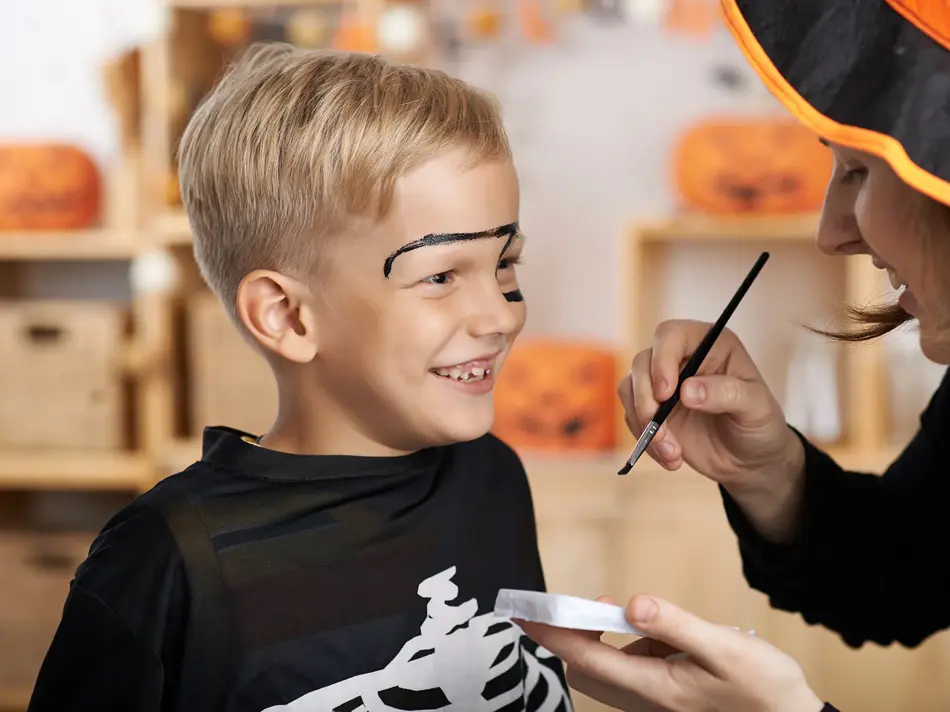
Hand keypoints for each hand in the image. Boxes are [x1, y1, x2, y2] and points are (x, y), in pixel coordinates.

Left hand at [518, 595, 823, 711]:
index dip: (551, 632)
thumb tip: (631, 604)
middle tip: (594, 605)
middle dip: (576, 634)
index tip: (522, 612)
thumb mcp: (726, 649)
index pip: (586, 657)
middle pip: (586, 669)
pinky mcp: (664, 700)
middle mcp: (645, 702)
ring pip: (606, 671)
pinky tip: (666, 638)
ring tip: (641, 618)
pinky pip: (630, 671)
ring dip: (608, 640)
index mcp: (655, 689)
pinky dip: (632, 649)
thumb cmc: (764, 688)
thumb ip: (676, 625)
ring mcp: (653, 704)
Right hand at [618, 319, 804, 497]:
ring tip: (672, 452)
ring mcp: (663, 384)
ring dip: (643, 423)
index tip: (666, 394)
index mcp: (709, 344)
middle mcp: (681, 358)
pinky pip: (631, 417)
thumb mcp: (756, 408)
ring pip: (629, 389)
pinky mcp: (651, 409)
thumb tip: (687, 391)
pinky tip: (672, 457)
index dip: (661, 360)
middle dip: (645, 399)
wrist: (750, 461)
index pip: (671, 335)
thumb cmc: (760, 425)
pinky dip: (646, 440)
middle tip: (661, 432)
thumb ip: (727, 394)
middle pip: (642, 362)